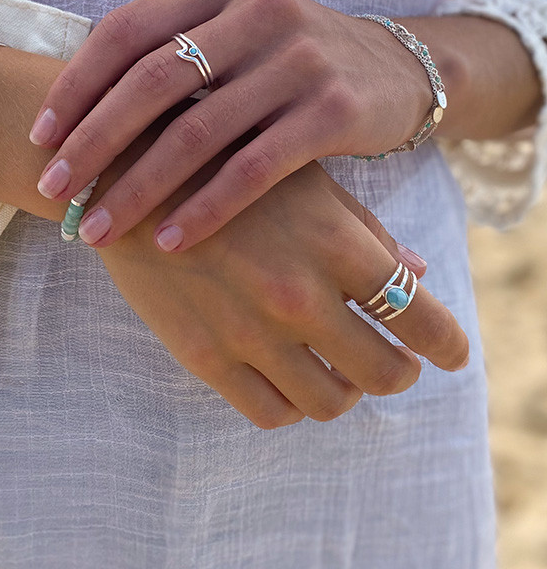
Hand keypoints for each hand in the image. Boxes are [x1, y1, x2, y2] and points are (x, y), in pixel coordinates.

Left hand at [29, 0, 432, 250]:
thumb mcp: (233, 35)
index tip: (40, 138)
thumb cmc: (289, 60)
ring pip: (198, 131)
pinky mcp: (334, 110)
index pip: (126, 30)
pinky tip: (170, 240)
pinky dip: (205, 207)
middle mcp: (258, 11)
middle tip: (54, 192)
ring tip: (97, 230)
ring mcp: (299, 59)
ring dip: (138, 188)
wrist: (394, 68)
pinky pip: (253, 168)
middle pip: (153, 81)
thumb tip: (78, 110)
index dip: (75, 86)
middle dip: (93, 142)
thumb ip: (171, 53)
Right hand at [97, 156, 467, 427]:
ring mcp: (249, 332)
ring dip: (344, 389)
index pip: (421, 319)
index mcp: (335, 244)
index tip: (450, 352)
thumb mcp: (304, 181)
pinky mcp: (203, 355)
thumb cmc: (226, 166)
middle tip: (390, 358)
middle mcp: (299, 296)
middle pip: (385, 374)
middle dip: (399, 370)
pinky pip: (270, 413)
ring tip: (332, 364)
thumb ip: (364, 231)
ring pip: (330, 403)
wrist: (129, 175)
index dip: (448, 344)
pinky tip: (285, 373)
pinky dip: (291, 404)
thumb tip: (418, 272)